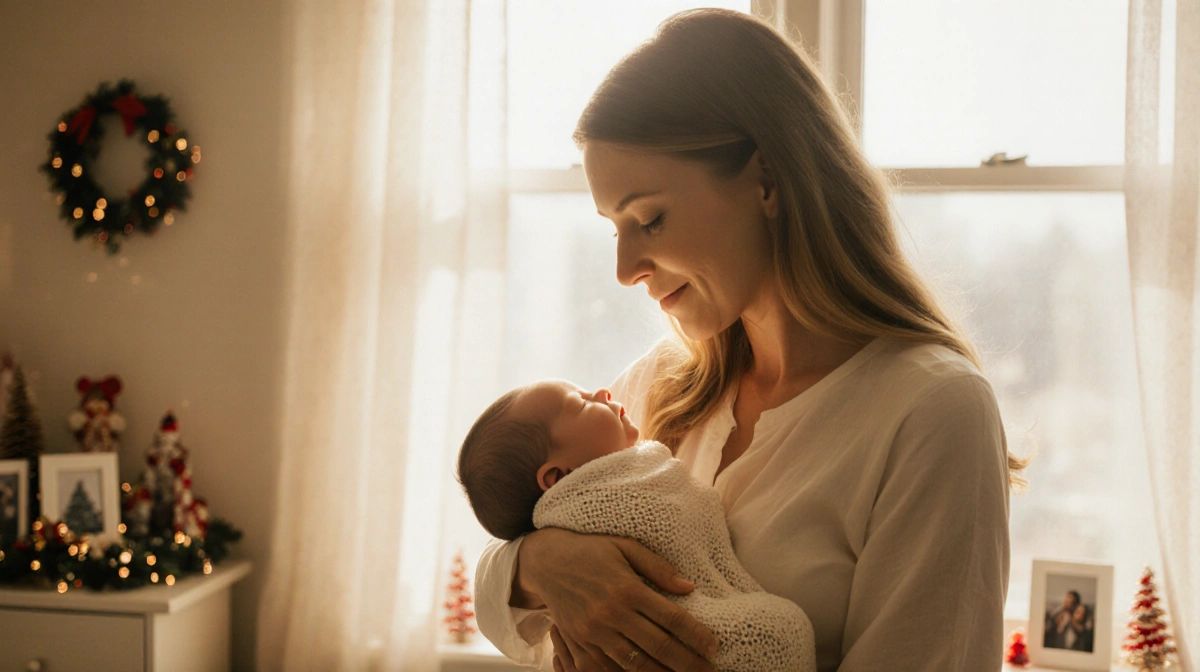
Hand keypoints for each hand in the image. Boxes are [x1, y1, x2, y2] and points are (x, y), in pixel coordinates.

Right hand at [516, 527, 718, 671]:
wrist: (545, 562)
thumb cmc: (591, 550)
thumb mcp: (625, 547)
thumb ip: (658, 567)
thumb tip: (689, 588)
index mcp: (627, 589)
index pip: (671, 618)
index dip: (696, 636)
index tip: (714, 647)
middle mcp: (611, 614)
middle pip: (659, 646)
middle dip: (689, 663)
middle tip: (710, 671)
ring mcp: (593, 633)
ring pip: (635, 664)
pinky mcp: (579, 644)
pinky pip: (607, 669)